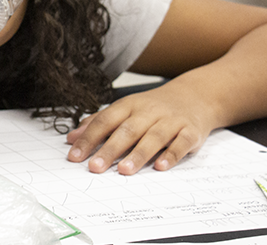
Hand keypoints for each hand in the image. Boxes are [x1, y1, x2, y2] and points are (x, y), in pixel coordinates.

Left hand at [65, 83, 217, 174]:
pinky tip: (160, 166)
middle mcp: (148, 111)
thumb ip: (98, 123)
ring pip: (153, 137)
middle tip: (95, 166)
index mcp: (128, 105)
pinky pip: (181, 143)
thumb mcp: (125, 109)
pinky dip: (171, 154)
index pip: (105, 121)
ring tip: (123, 170)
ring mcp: (171, 121)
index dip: (88, 138)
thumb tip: (71, 138)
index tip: (75, 155)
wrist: (194, 96)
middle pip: (127, 130)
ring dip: (138, 154)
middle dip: (110, 149)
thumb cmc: (153, 107)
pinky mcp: (191, 132)